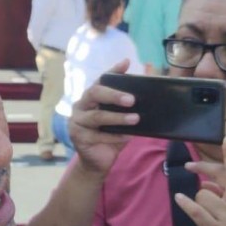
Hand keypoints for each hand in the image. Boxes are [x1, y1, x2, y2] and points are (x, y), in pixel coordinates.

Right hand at [68, 60, 136, 176]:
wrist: (98, 161)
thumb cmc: (111, 135)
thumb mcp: (122, 116)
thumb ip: (131, 100)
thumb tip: (148, 72)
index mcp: (91, 97)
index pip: (101, 79)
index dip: (113, 70)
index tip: (126, 63)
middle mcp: (81, 106)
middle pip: (94, 93)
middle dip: (114, 95)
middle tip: (132, 99)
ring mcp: (77, 121)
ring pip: (97, 116)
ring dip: (118, 118)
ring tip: (135, 119)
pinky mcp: (78, 137)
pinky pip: (98, 135)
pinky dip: (115, 136)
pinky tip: (128, 137)